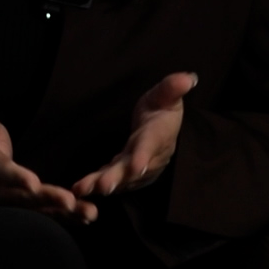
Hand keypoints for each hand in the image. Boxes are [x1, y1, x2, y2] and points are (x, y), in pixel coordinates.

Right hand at [0, 110, 97, 222]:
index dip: (15, 178)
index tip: (32, 184)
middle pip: (24, 197)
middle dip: (48, 200)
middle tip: (69, 202)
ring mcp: (13, 201)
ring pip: (40, 208)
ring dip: (66, 212)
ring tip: (90, 213)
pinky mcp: (28, 204)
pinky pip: (48, 212)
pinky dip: (69, 215)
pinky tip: (89, 217)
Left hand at [72, 71, 195, 199]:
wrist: (164, 127)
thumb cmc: (162, 108)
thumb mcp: (166, 95)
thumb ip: (172, 88)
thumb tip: (188, 78)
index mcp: (158, 135)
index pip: (151, 145)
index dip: (144, 156)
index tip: (136, 167)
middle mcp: (149, 155)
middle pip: (132, 168)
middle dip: (118, 177)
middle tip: (103, 186)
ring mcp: (137, 167)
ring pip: (120, 177)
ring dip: (102, 184)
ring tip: (82, 190)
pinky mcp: (126, 172)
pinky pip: (111, 179)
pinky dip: (96, 185)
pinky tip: (80, 190)